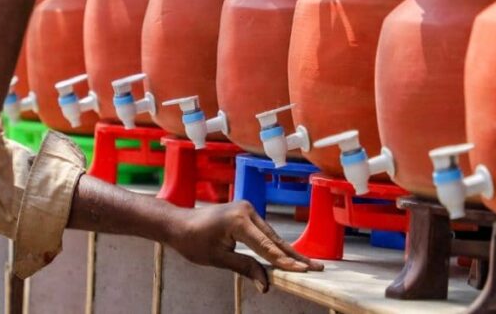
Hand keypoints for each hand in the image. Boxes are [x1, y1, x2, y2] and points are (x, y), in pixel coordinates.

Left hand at [165, 200, 322, 292]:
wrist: (178, 224)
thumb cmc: (193, 241)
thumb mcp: (218, 258)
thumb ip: (245, 268)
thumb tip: (266, 285)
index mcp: (239, 220)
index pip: (268, 246)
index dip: (286, 262)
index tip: (303, 272)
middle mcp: (246, 210)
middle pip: (275, 239)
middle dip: (295, 256)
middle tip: (317, 268)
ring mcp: (247, 210)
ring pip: (271, 235)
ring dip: (288, 251)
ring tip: (308, 265)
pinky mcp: (245, 213)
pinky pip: (264, 232)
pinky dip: (275, 244)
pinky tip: (288, 255)